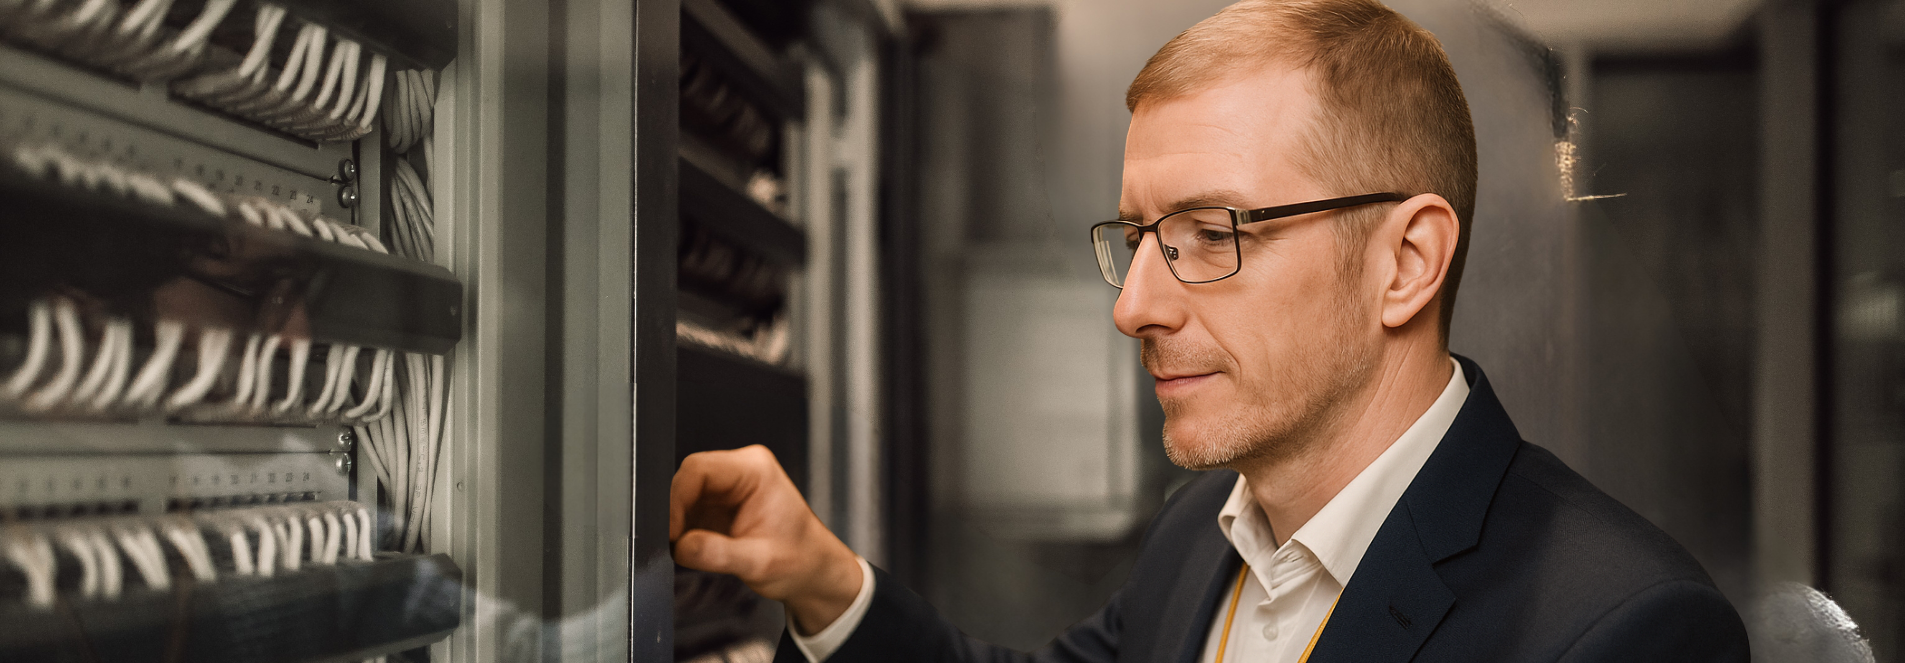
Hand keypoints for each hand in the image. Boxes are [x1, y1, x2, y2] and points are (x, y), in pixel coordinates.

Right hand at [671, 445, 863, 634]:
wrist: (811, 571)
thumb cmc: (799, 559)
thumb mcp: (759, 562)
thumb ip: (718, 553)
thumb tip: (682, 546)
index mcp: (755, 470)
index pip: (699, 469)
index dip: (677, 499)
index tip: (671, 531)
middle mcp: (740, 471)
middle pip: (687, 479)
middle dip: (676, 513)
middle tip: (676, 545)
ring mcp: (727, 487)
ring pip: (683, 496)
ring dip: (680, 524)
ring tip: (692, 550)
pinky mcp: (718, 505)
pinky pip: (688, 511)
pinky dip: (684, 531)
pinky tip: (697, 549)